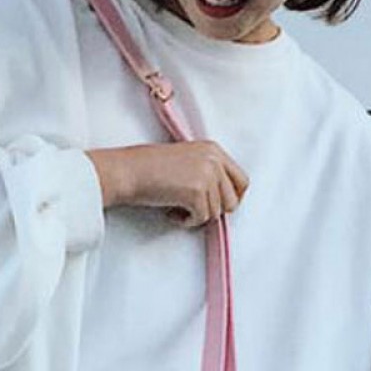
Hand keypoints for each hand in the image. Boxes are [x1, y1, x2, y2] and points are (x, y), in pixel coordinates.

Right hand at [86, 141, 249, 228]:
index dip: (232, 199)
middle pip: (232, 201)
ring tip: (176, 207)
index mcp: (213, 150)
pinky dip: (186, 221)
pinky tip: (172, 212)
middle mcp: (214, 160)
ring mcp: (207, 176)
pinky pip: (201, 219)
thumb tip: (221, 200)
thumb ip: (207, 173)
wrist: (128, 171)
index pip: (242, 180)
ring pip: (215, 213)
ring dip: (196, 216)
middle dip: (214, 211)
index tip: (218, 207)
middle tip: (193, 210)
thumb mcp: (186, 161)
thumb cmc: (149, 168)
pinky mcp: (196, 192)